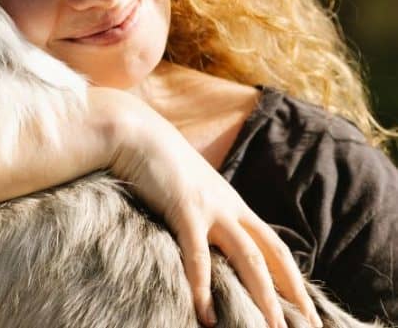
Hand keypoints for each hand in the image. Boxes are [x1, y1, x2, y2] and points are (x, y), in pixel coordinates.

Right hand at [89, 88, 320, 327]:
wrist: (135, 132)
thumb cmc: (156, 161)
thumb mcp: (189, 188)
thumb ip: (201, 211)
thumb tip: (202, 240)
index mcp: (232, 204)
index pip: (274, 247)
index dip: (293, 279)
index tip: (305, 311)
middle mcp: (230, 207)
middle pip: (272, 256)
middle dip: (293, 294)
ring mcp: (210, 208)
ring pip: (249, 259)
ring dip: (263, 298)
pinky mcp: (185, 209)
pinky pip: (198, 255)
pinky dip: (203, 287)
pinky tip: (205, 314)